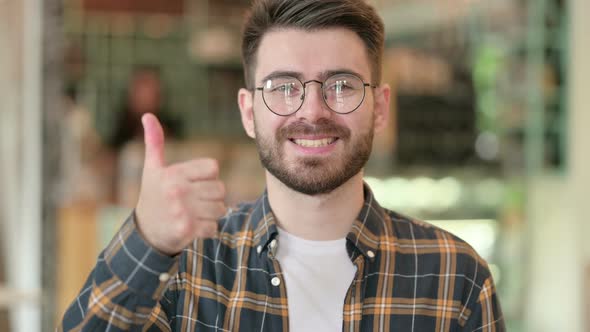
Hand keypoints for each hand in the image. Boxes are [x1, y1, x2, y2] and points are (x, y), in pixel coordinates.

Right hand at [135, 113, 225, 255]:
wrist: (145, 232)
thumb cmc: (153, 196)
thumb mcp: (152, 169)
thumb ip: (154, 142)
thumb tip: (148, 115)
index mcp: (173, 173)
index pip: (213, 168)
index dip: (207, 177)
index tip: (193, 183)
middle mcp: (178, 191)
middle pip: (220, 189)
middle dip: (211, 197)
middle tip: (193, 201)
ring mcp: (183, 211)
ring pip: (220, 209)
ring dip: (211, 214)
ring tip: (193, 214)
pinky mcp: (187, 230)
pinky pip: (214, 227)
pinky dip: (207, 229)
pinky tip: (193, 227)